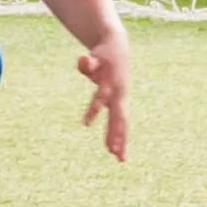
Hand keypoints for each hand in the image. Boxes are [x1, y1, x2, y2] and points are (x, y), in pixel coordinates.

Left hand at [76, 32, 129, 160]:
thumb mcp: (93, 55)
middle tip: (113, 152)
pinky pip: (120, 122)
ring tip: (119, 159)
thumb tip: (83, 61)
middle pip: (118, 117)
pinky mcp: (120, 102)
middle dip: (117, 134)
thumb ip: (87, 61)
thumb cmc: (101, 53)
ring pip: (122, 123)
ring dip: (121, 140)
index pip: (101, 99)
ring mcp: (121, 99)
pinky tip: (115, 151)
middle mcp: (119, 93)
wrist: (118, 47)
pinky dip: (119, 136)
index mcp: (111, 82)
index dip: (93, 110)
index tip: (85, 124)